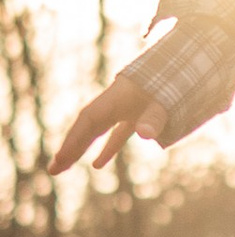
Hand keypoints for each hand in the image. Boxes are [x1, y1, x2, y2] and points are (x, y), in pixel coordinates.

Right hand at [50, 70, 172, 174]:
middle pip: (85, 127)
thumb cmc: (170, 84)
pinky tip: (97, 164)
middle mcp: (113, 104)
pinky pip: (115, 134)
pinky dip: (107, 148)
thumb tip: (144, 134)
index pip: (89, 122)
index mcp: (115, 99)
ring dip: (80, 148)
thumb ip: (154, 119)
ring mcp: (122, 110)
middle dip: (70, 148)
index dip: (75, 140)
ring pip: (95, 131)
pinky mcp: (134, 115)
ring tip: (62, 167)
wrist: (179, 66)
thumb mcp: (164, 103)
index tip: (61, 159)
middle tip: (53, 169)